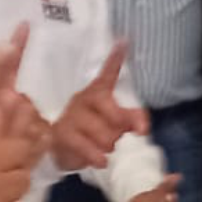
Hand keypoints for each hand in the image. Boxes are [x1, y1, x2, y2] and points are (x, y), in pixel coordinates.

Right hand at [51, 41, 149, 170]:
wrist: (60, 148)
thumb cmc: (90, 131)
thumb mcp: (113, 123)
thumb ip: (133, 119)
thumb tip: (142, 129)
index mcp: (97, 92)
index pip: (107, 74)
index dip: (115, 59)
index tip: (124, 40)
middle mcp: (83, 99)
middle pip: (114, 113)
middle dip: (120, 127)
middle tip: (119, 135)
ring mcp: (71, 116)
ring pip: (104, 134)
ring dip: (108, 145)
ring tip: (103, 147)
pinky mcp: (63, 134)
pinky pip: (87, 147)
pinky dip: (98, 157)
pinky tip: (101, 161)